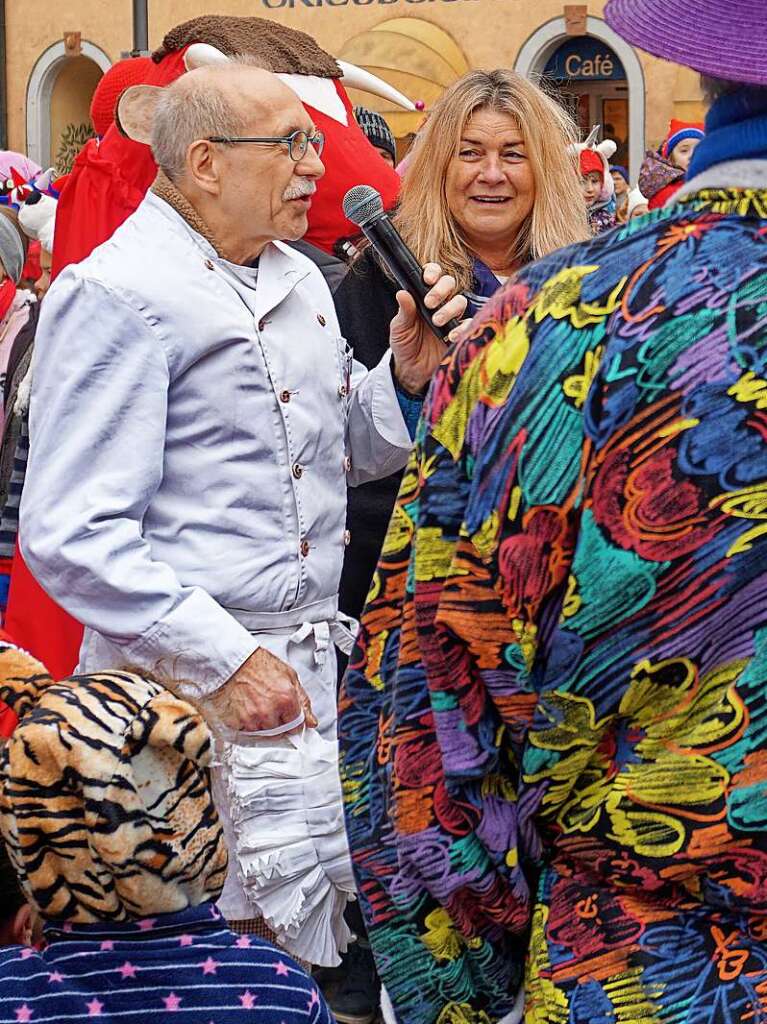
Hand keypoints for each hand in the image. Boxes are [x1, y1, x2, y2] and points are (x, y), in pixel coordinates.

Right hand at [208, 647, 316, 732]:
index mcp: (286, 700)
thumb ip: (303, 701)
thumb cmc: (260, 665)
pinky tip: (247, 707)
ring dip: (262, 723)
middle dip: (277, 722)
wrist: (236, 661)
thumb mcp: (290, 676)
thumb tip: (311, 721)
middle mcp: (269, 711)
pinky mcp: (237, 721)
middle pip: (279, 732)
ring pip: (263, 733)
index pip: (296, 727)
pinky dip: (247, 723)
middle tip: (270, 705)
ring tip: (257, 704)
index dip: (292, 722)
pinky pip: (246, 732)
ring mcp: (252, 718)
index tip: (288, 717)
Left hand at [389, 262, 468, 394]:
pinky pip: (469, 324)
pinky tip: (451, 335)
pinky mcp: (461, 333)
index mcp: (423, 297)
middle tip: (429, 303)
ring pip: (460, 301)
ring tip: (436, 321)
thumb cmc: (405, 345)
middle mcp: (440, 303)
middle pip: (450, 283)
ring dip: (449, 308)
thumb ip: (404, 311)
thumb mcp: (400, 328)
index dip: (433, 273)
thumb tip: (402, 293)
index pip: (432, 276)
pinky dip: (463, 327)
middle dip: (441, 289)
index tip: (427, 280)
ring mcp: (452, 318)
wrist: (412, 371)